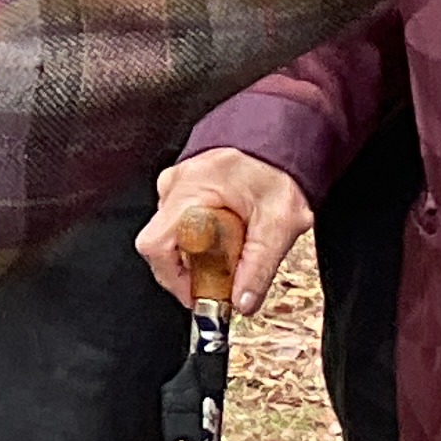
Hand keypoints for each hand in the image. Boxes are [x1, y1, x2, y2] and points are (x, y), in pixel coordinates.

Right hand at [140, 150, 309, 313]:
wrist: (284, 138)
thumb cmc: (279, 167)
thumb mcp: (279, 223)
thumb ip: (259, 267)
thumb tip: (242, 302)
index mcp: (191, 188)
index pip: (156, 244)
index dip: (173, 278)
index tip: (199, 293)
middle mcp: (175, 184)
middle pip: (164, 247)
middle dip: (194, 269)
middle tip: (228, 272)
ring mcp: (176, 185)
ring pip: (173, 238)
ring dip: (201, 254)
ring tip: (236, 244)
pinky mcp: (183, 190)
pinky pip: (182, 225)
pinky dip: (203, 239)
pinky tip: (229, 234)